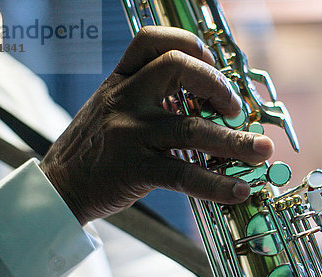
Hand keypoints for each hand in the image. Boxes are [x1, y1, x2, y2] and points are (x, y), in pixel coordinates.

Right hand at [40, 26, 273, 224]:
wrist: (59, 186)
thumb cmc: (95, 148)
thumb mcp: (113, 109)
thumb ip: (149, 98)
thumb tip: (207, 103)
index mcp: (121, 81)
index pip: (152, 41)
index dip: (190, 45)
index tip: (212, 63)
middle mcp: (126, 99)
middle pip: (177, 70)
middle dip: (218, 85)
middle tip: (237, 109)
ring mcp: (130, 134)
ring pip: (191, 128)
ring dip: (235, 141)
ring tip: (262, 152)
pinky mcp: (135, 168)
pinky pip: (184, 173)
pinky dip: (216, 184)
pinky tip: (239, 190)